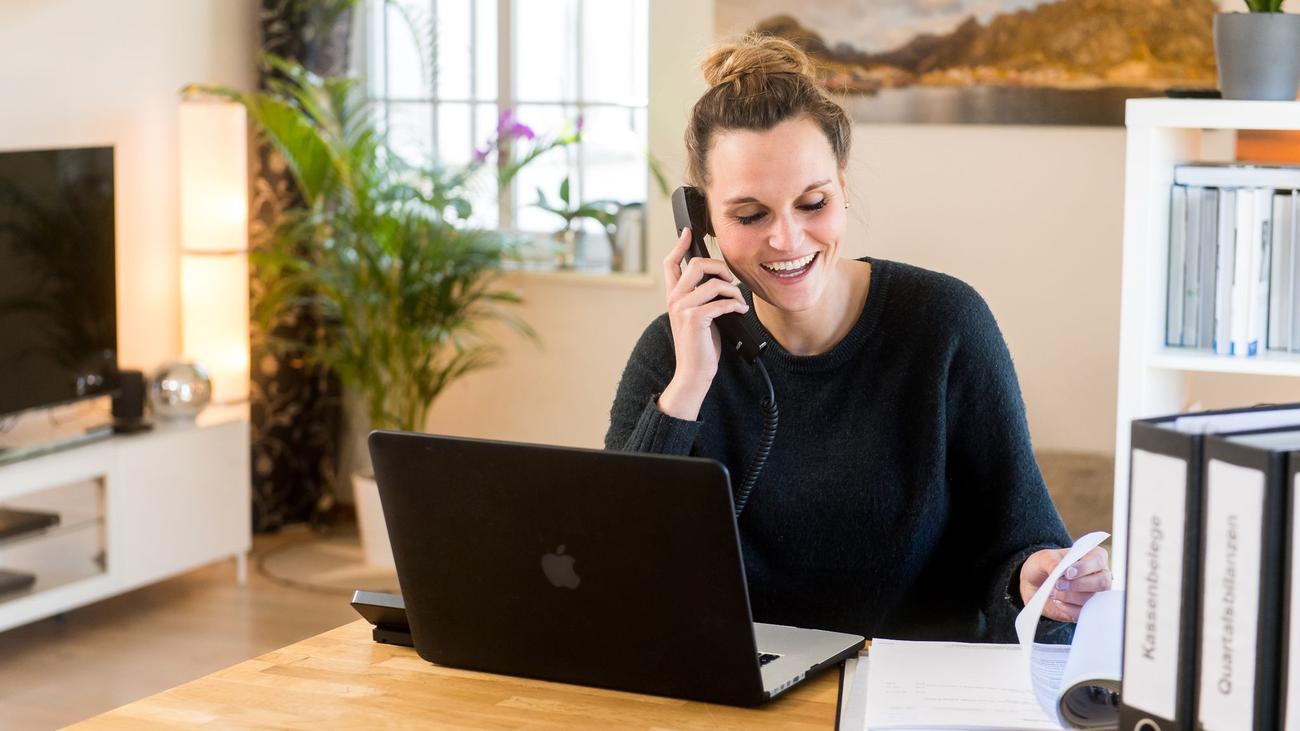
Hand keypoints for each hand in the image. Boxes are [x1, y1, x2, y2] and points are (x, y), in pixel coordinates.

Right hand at [656, 227, 748, 419]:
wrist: (694, 371)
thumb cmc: (700, 345)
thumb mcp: (699, 316)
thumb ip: (702, 297)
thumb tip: (721, 279)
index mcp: (674, 296)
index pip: (670, 264)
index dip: (679, 245)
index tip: (687, 232)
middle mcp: (675, 299)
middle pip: (697, 264)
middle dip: (721, 268)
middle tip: (731, 281)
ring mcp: (683, 308)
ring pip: (714, 283)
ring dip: (734, 291)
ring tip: (739, 302)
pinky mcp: (695, 319)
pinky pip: (721, 301)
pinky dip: (735, 304)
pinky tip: (739, 311)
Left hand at [1019, 546, 1110, 622]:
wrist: (1035, 585)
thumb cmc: (1045, 566)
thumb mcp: (1044, 558)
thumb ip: (1051, 561)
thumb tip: (1058, 570)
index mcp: (1092, 556)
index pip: (1099, 559)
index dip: (1085, 567)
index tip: (1067, 573)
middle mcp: (1099, 575)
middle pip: (1102, 582)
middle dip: (1079, 585)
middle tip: (1058, 585)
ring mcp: (1095, 594)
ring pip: (1092, 598)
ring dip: (1069, 596)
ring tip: (1053, 593)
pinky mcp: (1087, 609)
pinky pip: (1084, 612)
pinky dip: (1068, 608)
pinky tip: (1057, 602)